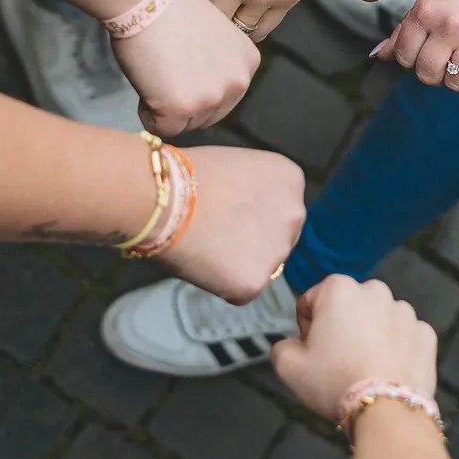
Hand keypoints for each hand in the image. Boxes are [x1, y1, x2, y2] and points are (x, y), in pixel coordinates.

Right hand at [112, 0, 259, 134]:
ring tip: (156, 72)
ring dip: (165, 107)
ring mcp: (212, 96)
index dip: (196, 86)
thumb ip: (216, 63)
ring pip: (185, 125)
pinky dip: (147, 112)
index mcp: (248, 62)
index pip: (224, 97)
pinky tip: (145, 82)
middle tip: (164, 70)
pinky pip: (161, 129)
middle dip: (182, 102)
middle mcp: (238, 82)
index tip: (181, 63)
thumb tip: (201, 85)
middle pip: (207, 116)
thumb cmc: (170, 6)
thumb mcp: (212, 35)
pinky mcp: (183, 107)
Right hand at [164, 145, 305, 301]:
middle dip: (254, 241)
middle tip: (219, 236)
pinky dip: (224, 285)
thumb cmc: (188, 176)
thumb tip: (245, 210)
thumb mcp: (238, 167)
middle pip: (279, 238)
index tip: (230, 214)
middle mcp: (295, 215)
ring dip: (241, 264)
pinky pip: (242, 291)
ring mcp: (279, 250)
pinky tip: (204, 264)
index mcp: (290, 179)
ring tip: (208, 248)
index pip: (281, 208)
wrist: (164, 199)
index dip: (253, 216)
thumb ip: (254, 191)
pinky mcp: (256, 282)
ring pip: (263, 266)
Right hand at [271, 275, 437, 419]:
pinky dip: (397, 349)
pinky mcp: (426, 333)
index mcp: (338, 289)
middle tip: (337, 362)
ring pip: (379, 320)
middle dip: (341, 328)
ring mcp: (405, 311)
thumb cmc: (335, 383)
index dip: (307, 328)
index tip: (313, 352)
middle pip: (348, 307)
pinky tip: (387, 372)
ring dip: (371, 336)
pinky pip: (404, 337)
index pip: (311, 301)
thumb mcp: (289, 368)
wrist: (388, 410)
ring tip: (364, 370)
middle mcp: (375, 291)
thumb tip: (291, 346)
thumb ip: (281, 348)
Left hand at [378, 0, 458, 91]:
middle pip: (426, 74)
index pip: (403, 55)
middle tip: (444, 56)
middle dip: (432, 71)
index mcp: (426, 10)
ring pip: (454, 83)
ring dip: (457, 78)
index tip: (424, 50)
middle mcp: (448, 26)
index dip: (410, 58)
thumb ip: (407, 26)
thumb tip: (379, 55)